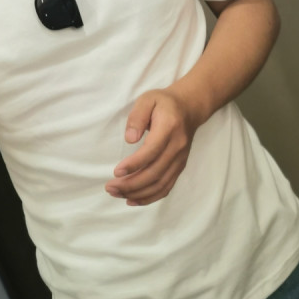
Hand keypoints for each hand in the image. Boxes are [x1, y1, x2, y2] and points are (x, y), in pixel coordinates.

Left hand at [105, 85, 198, 206]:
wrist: (189, 108)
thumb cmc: (163, 103)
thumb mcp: (147, 99)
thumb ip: (137, 116)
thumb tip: (129, 139)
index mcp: (169, 129)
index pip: (151, 152)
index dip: (134, 164)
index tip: (116, 172)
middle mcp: (177, 148)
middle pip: (155, 173)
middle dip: (131, 184)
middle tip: (110, 187)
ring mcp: (180, 160)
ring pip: (160, 184)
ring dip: (137, 193)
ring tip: (116, 193)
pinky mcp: (179, 167)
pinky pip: (166, 187)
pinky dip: (150, 197)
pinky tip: (133, 199)